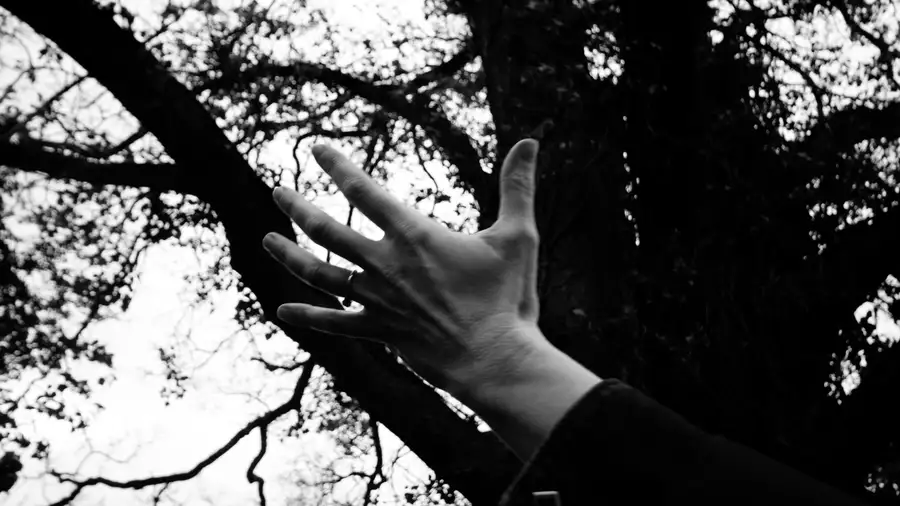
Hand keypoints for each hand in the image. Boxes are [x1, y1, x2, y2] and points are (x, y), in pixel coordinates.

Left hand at [262, 139, 545, 397]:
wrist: (493, 359)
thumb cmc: (507, 298)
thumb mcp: (518, 236)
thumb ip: (518, 187)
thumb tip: (531, 141)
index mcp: (413, 236)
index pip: (363, 191)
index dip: (337, 166)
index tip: (317, 149)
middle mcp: (385, 264)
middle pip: (327, 230)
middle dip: (297, 208)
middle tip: (276, 191)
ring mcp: (377, 299)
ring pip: (319, 273)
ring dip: (289, 255)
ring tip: (266, 239)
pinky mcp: (378, 330)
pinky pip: (335, 323)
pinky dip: (308, 318)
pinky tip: (282, 313)